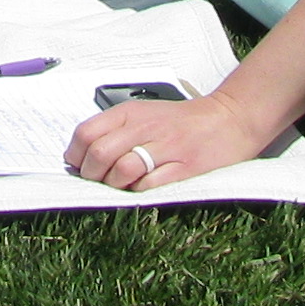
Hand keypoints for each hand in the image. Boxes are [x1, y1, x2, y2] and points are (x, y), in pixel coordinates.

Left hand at [65, 89, 266, 191]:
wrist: (229, 119)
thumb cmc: (181, 121)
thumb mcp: (144, 114)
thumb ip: (114, 130)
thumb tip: (81, 157)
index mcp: (131, 112)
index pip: (86, 133)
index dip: (76, 155)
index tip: (80, 166)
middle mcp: (145, 127)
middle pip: (99, 154)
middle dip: (92, 174)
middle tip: (100, 181)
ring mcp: (166, 147)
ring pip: (122, 170)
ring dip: (115, 185)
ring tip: (121, 186)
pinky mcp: (184, 167)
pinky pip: (149, 185)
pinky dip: (139, 192)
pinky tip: (142, 188)